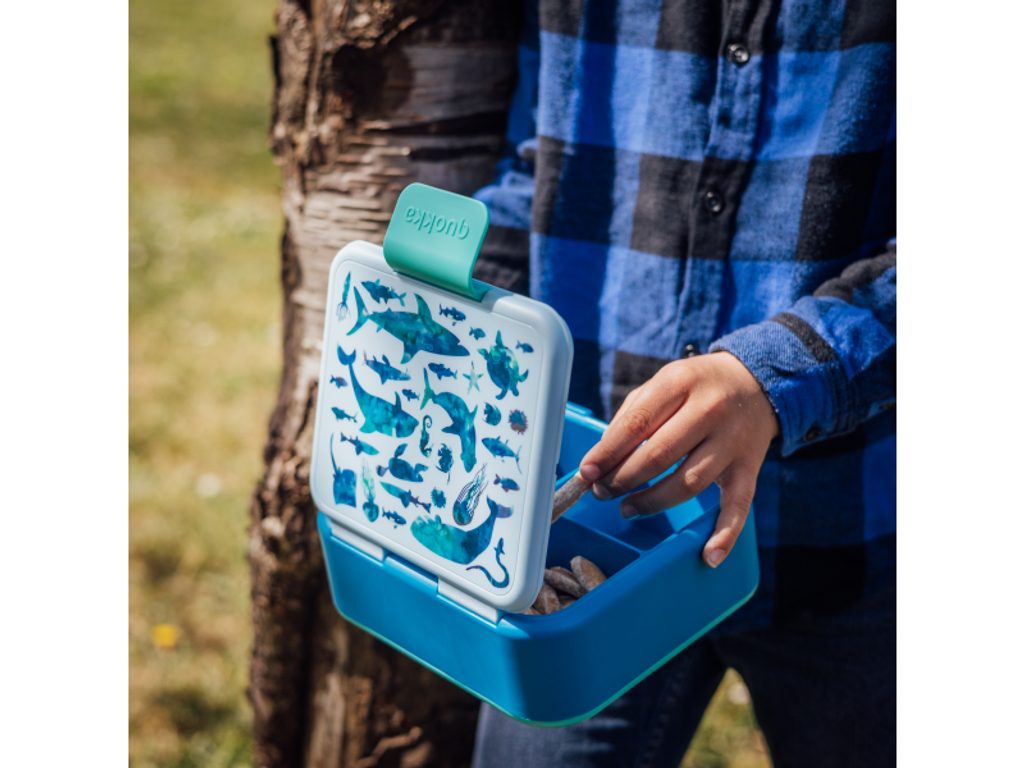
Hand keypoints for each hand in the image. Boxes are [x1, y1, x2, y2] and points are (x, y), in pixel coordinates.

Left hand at [579, 352, 778, 567]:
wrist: (756, 383)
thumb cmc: (696, 388)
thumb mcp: (663, 383)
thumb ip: (632, 417)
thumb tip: (602, 460)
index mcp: (680, 383)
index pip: (637, 423)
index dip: (608, 452)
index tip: (588, 473)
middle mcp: (710, 410)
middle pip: (659, 455)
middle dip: (623, 479)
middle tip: (602, 492)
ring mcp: (732, 442)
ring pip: (688, 483)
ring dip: (652, 502)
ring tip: (627, 508)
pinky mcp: (749, 468)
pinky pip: (738, 507)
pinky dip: (725, 534)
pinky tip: (708, 556)